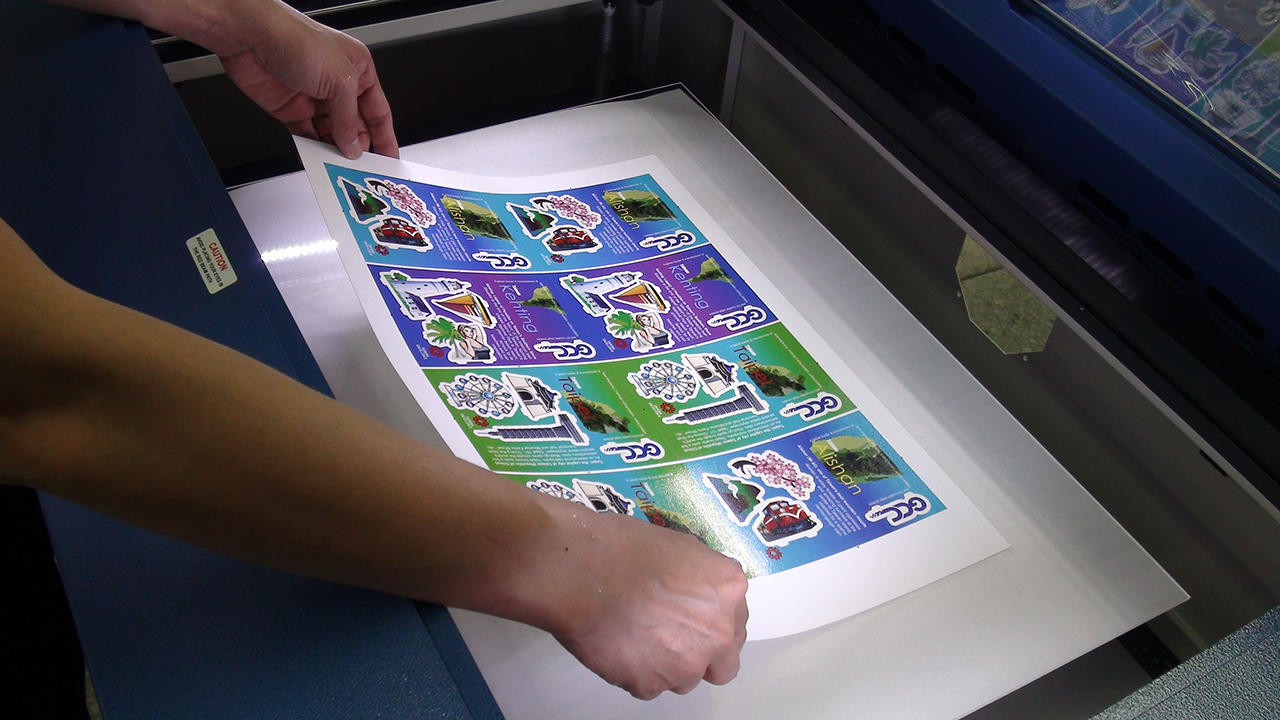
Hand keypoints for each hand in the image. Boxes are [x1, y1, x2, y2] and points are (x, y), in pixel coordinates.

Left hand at [218, 3, 396, 158]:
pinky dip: (313, 149)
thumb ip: (349, 119)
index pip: (378, 111)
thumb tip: (353, 145)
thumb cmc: (295, 39)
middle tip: (361, 166)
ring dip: (335, 150)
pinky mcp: (291, 110)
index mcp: (358, 70)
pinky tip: (318, 157)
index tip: (388, 159)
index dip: (384, 137)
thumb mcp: (340, 80)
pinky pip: (307, 136)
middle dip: (358, 146)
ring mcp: (314, 98)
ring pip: (332, 134)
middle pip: (355, 126)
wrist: (251, 36)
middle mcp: (337, 85)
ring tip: (339, 165)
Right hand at [537, 499, 748, 699]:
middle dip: (702, 654)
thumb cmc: (624, 549)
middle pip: (723, 664)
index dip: (713, 622)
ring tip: (637, 636)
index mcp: (728, 591)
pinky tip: (619, 643)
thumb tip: (700, 594)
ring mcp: (686, 664)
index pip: (737, 624)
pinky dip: (636, 670)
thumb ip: (704, 579)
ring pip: (685, 679)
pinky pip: (649, 685)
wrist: (580, 571)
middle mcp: (717, 633)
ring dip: (668, 665)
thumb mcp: (681, 547)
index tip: (694, 618)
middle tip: (672, 637)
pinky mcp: (650, 685)